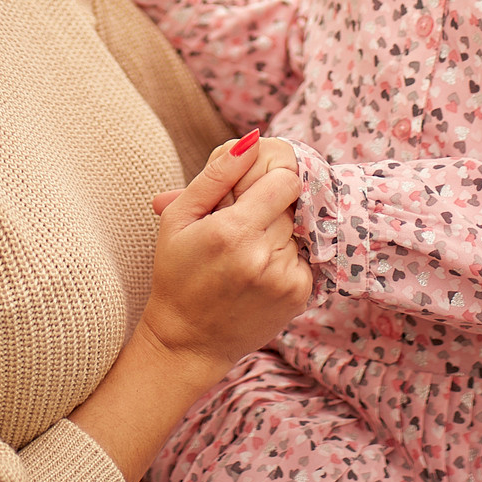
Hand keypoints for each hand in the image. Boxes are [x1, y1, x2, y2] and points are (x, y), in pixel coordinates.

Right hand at [136, 134, 311, 371]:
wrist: (189, 341)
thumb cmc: (177, 274)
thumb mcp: (179, 219)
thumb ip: (216, 175)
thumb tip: (251, 140)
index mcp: (233, 231)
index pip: (286, 180)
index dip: (271, 178)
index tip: (252, 189)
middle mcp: (265, 256)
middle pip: (292, 203)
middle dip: (269, 207)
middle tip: (240, 228)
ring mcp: (286, 278)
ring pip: (298, 229)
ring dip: (277, 233)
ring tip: (245, 255)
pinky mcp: (300, 295)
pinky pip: (304, 255)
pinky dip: (285, 258)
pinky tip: (258, 273)